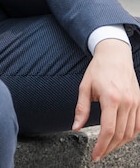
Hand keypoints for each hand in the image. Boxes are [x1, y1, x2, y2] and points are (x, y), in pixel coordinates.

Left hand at [72, 38, 139, 161]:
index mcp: (111, 98)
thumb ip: (81, 108)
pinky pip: (138, 125)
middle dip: (108, 148)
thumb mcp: (85, 86)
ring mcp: (135, 103)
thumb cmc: (99, 68)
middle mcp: (126, 102)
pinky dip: (130, 135)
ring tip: (107, 147)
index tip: (95, 155)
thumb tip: (76, 127)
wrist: (115, 54)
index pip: (108, 130)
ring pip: (130, 133)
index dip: (101, 146)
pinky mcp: (139, 102)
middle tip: (99, 153)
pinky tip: (121, 137)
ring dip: (119, 144)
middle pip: (119, 135)